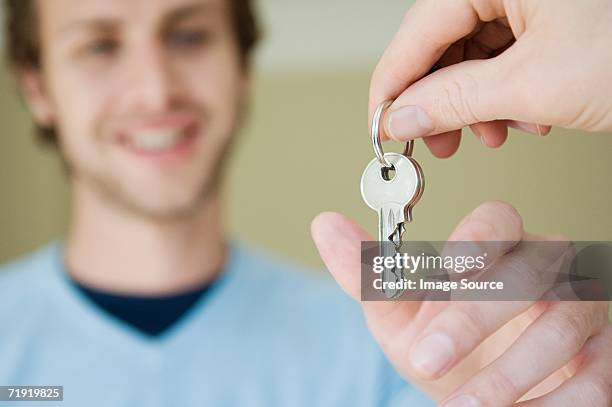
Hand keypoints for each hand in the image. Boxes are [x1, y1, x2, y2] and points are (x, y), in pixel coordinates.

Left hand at [312, 201, 611, 404]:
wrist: (479, 397)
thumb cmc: (441, 347)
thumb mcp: (399, 316)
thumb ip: (368, 275)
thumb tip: (323, 224)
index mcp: (499, 248)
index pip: (496, 221)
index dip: (472, 244)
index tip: (438, 277)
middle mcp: (547, 270)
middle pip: (526, 272)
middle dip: (474, 316)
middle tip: (427, 358)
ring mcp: (583, 313)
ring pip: (561, 326)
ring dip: (508, 372)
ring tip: (464, 405)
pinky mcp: (605, 362)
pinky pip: (592, 379)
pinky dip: (552, 404)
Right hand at [369, 0, 611, 157]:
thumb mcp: (535, 83)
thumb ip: (455, 99)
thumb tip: (403, 116)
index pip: (417, 32)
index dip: (393, 86)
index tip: (381, 126)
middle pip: (443, 44)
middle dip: (440, 101)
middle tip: (434, 142)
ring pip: (474, 55)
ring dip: (477, 104)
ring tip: (494, 133)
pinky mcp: (550, 17)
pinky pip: (506, 57)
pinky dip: (507, 95)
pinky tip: (525, 116)